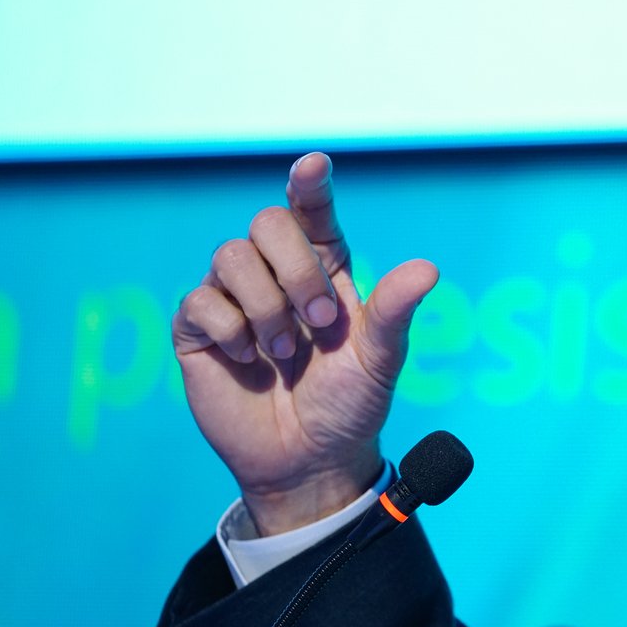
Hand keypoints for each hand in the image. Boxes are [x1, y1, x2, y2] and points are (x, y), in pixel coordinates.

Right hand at [171, 152, 438, 534]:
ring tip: (284, 352)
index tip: (313, 165)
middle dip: (296, 270)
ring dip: (266, 305)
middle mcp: (277, 274)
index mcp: (325, 269)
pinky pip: (199, 300)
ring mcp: (235, 299)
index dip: (310, 185)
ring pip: (230, 255)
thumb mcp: (381, 358)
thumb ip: (395, 311)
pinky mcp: (199, 331)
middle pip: (267, 222)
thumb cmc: (350, 404)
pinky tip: (250, 360)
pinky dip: (231, 329)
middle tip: (320, 323)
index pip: (313, 212)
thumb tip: (428, 268)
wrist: (310, 461)